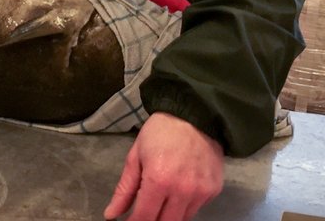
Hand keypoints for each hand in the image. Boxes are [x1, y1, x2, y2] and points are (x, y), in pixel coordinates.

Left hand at [104, 112, 224, 220]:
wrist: (195, 114)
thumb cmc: (160, 132)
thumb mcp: (135, 156)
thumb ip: (124, 189)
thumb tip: (111, 215)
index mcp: (159, 181)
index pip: (144, 218)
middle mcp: (182, 191)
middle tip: (145, 211)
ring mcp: (201, 192)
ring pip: (182, 220)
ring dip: (169, 215)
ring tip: (162, 199)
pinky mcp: (214, 190)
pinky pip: (196, 208)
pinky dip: (185, 205)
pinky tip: (179, 190)